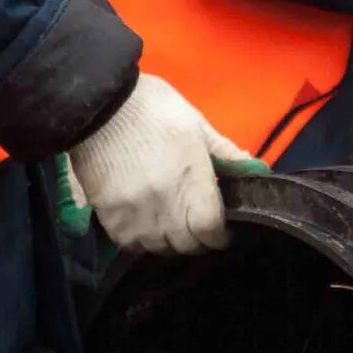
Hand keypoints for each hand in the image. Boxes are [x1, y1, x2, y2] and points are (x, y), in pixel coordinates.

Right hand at [62, 74, 265, 254]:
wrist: (99, 104)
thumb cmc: (153, 108)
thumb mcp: (196, 123)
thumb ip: (225, 152)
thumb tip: (253, 169)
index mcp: (193, 182)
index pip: (210, 231)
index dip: (219, 236)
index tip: (221, 230)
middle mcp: (166, 206)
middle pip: (186, 245)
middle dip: (196, 238)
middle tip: (195, 224)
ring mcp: (135, 215)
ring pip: (158, 248)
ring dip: (168, 240)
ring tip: (169, 224)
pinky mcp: (109, 217)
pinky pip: (130, 244)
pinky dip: (140, 240)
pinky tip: (144, 223)